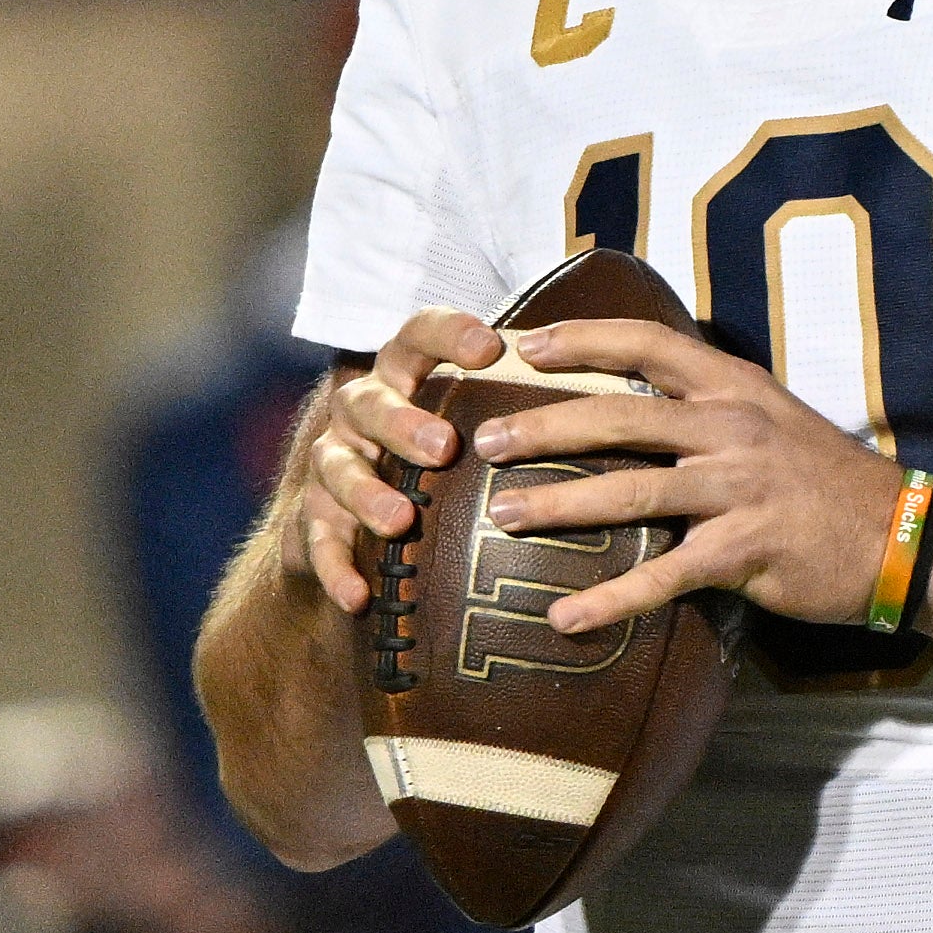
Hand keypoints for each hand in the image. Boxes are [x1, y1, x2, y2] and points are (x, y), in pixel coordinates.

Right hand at [294, 305, 502, 613]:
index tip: (489, 349)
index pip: (419, 335)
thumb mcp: (475, 416)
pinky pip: (318, 540)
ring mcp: (334, 460)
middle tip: (444, 447)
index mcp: (405, 373)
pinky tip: (359, 596)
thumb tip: (619, 409)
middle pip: (370, 401)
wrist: (356, 500)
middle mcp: (362, 409)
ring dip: (367, 493)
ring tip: (401, 520)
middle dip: (404, 423)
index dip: (448, 335)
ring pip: (337, 467)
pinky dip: (335, 568)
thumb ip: (522, 404)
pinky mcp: (314, 516)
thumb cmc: (443, 449)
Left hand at [463, 317, 932, 635]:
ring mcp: (740, 489)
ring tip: (503, 516)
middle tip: (487, 440)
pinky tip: (566, 618)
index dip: (584, 339)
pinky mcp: (746, 552)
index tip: (526, 346)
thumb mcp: (774, 421)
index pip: (648, 343)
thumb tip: (639, 404)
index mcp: (737, 389)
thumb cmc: (830, 483)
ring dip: (559, 504)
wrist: (902, 537)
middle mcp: (734, 429)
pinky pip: (665, 576)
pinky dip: (611, 599)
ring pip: (632, 491)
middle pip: (622, 416)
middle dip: (546, 425)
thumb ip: (711, 410)